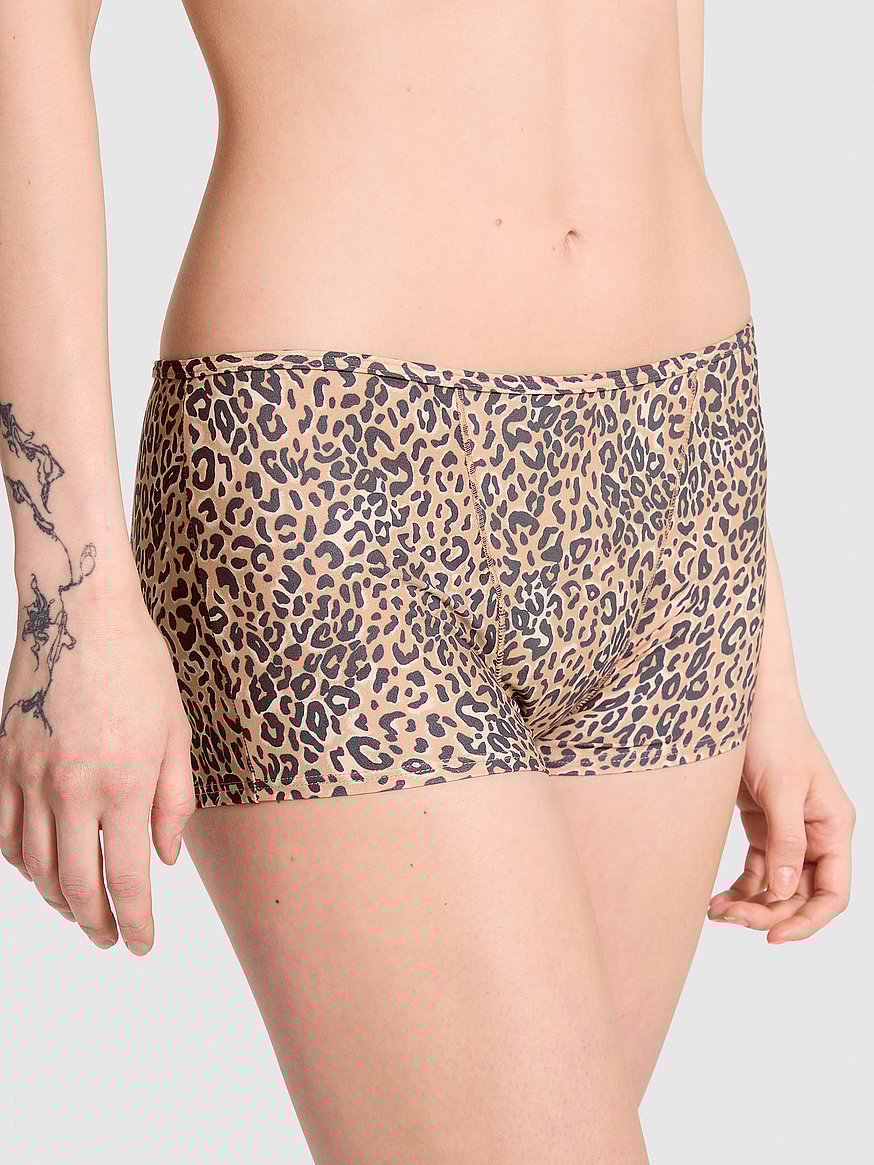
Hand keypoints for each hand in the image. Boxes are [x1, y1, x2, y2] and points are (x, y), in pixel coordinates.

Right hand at [0, 591, 195, 954]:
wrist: (79, 613)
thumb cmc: (139, 667)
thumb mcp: (177, 732)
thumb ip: (174, 802)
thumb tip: (164, 857)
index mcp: (126, 784)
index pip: (128, 879)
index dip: (135, 922)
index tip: (141, 943)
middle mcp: (73, 789)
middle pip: (76, 886)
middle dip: (97, 923)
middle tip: (111, 937)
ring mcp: (30, 778)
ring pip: (35, 867)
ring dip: (58, 899)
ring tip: (81, 908)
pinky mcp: (3, 763)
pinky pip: (4, 832)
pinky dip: (21, 863)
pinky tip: (40, 868)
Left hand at [708, 701, 854, 942]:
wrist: (746, 699)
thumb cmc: (773, 733)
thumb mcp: (782, 787)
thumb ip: (786, 840)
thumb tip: (786, 891)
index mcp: (833, 826)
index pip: (832, 892)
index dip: (807, 921)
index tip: (772, 937)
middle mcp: (816, 833)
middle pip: (801, 895)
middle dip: (768, 913)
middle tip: (729, 918)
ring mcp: (789, 830)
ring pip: (777, 886)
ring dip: (750, 904)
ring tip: (716, 912)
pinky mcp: (763, 823)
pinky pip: (758, 868)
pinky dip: (740, 886)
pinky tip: (717, 899)